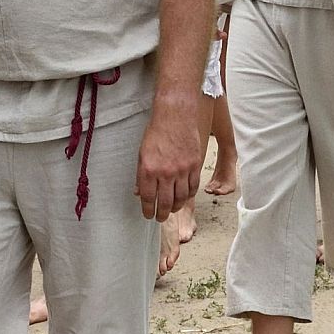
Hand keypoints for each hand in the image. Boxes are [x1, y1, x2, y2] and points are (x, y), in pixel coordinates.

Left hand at [134, 100, 200, 218]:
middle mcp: (166, 172)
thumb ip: (141, 175)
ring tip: (172, 210)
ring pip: (181, 198)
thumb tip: (139, 192)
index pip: (148, 198)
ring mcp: (182, 170)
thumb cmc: (157, 132)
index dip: (148, 210)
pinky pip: (193, 187)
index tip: (148, 215)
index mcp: (149, 169)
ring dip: (176, 207)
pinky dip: (189, 195)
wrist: (175, 115)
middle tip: (160, 218)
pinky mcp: (195, 165)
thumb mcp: (142, 153)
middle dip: (162, 214)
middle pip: (165, 202)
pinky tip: (184, 197)